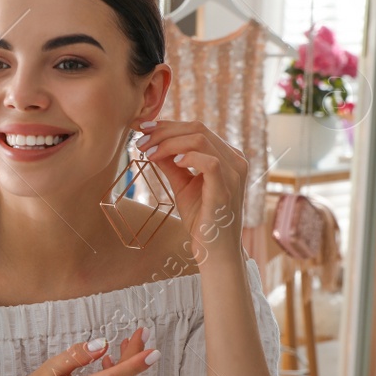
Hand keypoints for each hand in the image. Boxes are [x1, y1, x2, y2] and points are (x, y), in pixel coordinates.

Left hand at [131, 118, 246, 261]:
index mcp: (227, 155)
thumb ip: (171, 164)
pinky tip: (173, 164)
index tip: (141, 130)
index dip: (167, 126)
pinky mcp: (227, 187)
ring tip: (149, 153)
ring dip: (169, 143)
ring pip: (201, 139)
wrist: (214, 249)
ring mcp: (234, 172)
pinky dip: (189, 157)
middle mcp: (235, 159)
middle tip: (140, 141)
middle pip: (197, 128)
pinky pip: (210, 161)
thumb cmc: (201, 218)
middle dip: (164, 131)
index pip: (197, 128)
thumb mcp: (182, 185)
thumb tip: (151, 144)